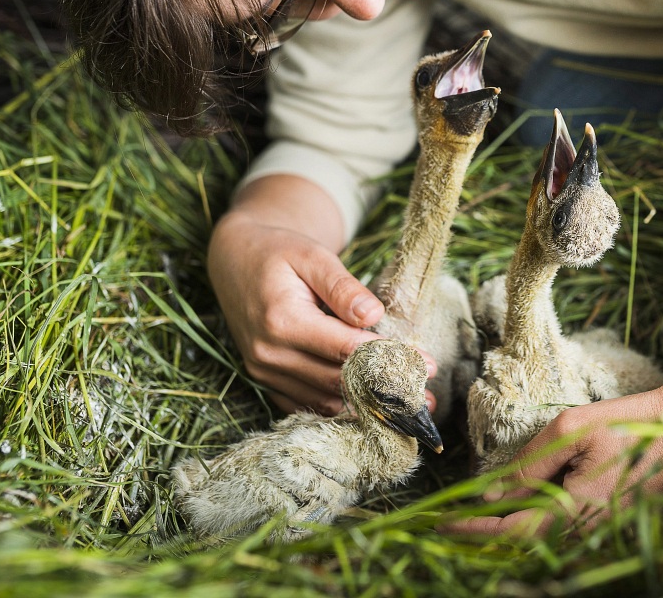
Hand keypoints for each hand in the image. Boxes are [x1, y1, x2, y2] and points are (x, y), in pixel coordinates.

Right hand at [207, 177, 437, 414]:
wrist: (235, 260)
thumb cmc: (279, 252)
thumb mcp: (313, 256)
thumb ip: (342, 286)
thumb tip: (373, 315)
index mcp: (282, 321)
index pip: (346, 349)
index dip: (390, 359)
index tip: (427, 365)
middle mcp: (269, 355)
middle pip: (339, 381)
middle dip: (386, 389)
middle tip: (427, 396)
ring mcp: (264, 372)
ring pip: (325, 400)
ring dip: (368, 406)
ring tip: (409, 406)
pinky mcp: (265, 380)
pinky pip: (307, 404)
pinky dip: (340, 408)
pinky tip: (372, 409)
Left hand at [445, 384, 662, 536]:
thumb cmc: (628, 423)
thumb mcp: (571, 431)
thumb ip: (529, 465)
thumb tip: (491, 494)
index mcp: (573, 510)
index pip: (510, 530)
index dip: (473, 528)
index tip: (443, 522)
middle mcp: (585, 532)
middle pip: (523, 545)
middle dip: (485, 535)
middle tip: (451, 522)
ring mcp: (600, 533)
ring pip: (542, 543)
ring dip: (508, 533)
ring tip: (476, 518)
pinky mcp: (611, 527)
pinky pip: (563, 535)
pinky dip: (534, 527)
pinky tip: (518, 511)